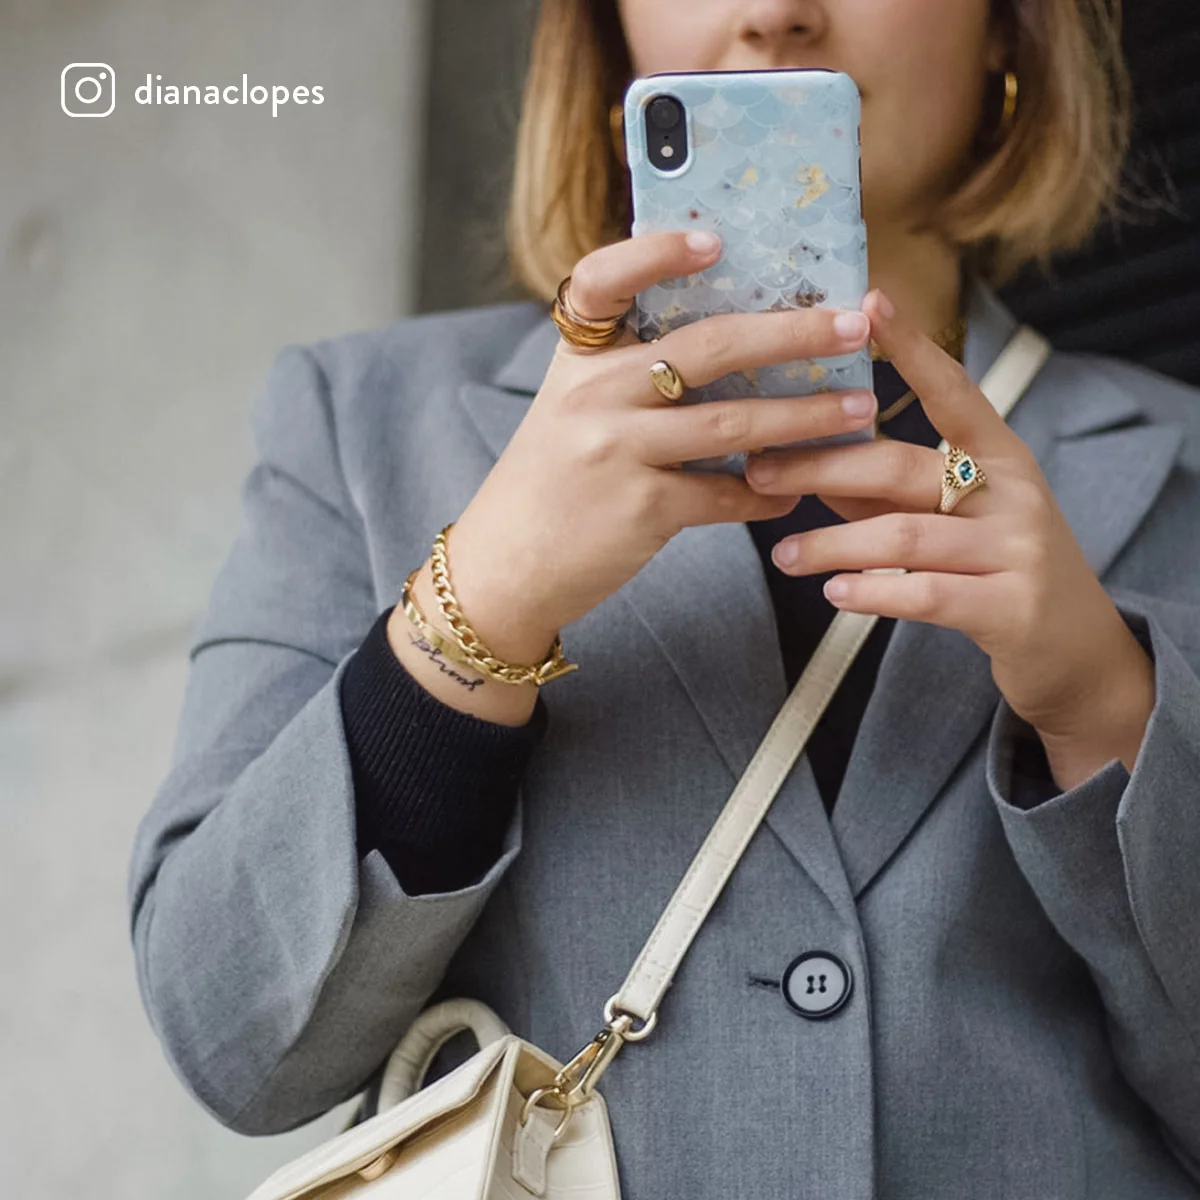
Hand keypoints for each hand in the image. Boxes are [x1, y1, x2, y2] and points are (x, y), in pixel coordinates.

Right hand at [442, 231, 877, 665]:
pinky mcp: (640, 510)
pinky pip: (726, 495)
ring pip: (733, 421)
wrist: (505, 566)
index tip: (718, 239)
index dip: (656, 252)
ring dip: (807, 416)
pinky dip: (768, 494)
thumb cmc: (550, 482)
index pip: (602, 280)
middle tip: (852, 323)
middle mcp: (593, 395)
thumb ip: (628, 373)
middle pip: (707, 347)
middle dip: (792, 333)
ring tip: (861, 408)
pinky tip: (797, 490)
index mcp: (577, 359)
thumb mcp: (571, 410)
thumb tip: (737, 346)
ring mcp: (616, 451)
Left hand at [744, 289, 1154, 785]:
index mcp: (1000, 455)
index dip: (912, 346)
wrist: (1075, 650)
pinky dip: (873, 593)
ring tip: (784, 557)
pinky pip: (926, 595)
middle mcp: (1013, 493)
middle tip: (760, 473)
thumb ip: (883, 492)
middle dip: (822, 466)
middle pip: (901, 466)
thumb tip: (809, 463)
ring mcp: (1017, 551)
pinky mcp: (1011, 609)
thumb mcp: (949, 519)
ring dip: (831, 544)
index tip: (868, 302)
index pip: (952, 390)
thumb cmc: (997, 569)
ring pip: (904, 535)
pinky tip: (834, 593)